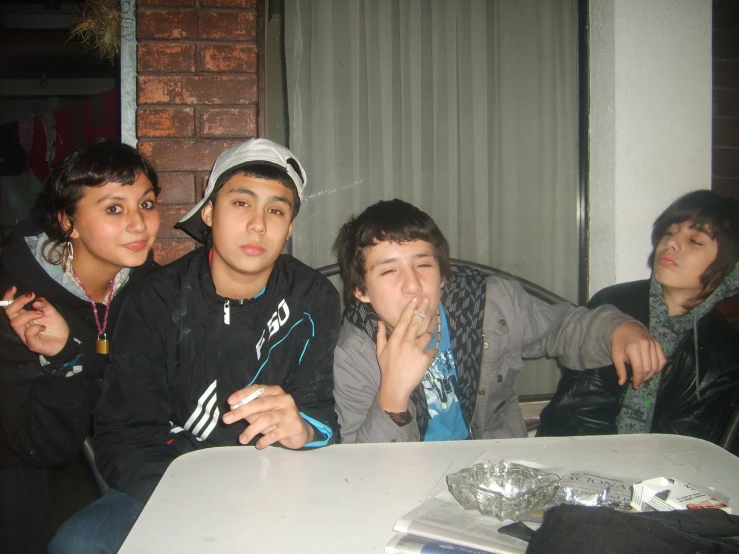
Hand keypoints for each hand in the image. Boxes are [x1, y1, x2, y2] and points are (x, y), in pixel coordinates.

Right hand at [2, 287, 69, 356]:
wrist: (66, 340)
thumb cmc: (56, 326)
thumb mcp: (51, 311)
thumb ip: (44, 304)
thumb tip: (35, 301)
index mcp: (24, 316)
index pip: (10, 306)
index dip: (8, 297)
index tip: (14, 288)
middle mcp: (22, 325)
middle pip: (9, 313)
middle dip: (18, 302)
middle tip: (31, 296)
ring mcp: (25, 335)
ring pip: (15, 322)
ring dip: (29, 314)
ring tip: (41, 313)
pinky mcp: (31, 344)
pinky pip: (27, 333)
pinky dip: (35, 327)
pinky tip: (44, 327)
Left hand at [222, 384, 314, 449]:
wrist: (301, 432)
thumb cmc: (278, 421)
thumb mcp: (264, 414)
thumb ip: (251, 411)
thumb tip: (233, 409)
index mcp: (276, 392)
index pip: (257, 389)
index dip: (242, 395)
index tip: (229, 403)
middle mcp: (284, 399)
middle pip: (260, 403)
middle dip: (241, 411)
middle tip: (226, 420)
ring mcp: (290, 412)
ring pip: (266, 419)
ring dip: (251, 430)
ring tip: (242, 440)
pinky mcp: (293, 426)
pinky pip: (274, 434)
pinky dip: (264, 440)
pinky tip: (258, 445)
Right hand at [376, 296, 436, 412]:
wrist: (395, 387)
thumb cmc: (387, 368)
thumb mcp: (380, 351)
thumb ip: (381, 335)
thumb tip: (380, 322)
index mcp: (395, 339)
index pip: (404, 320)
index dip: (410, 308)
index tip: (415, 298)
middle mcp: (406, 342)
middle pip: (417, 322)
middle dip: (423, 309)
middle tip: (428, 300)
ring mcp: (416, 350)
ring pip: (427, 335)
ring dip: (428, 334)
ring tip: (428, 335)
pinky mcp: (425, 359)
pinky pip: (432, 350)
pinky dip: (430, 352)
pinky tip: (426, 355)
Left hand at [611, 321, 665, 388]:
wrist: (626, 327)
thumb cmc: (619, 342)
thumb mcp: (615, 355)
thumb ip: (620, 369)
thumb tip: (622, 383)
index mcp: (633, 348)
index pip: (639, 369)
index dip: (637, 379)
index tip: (634, 385)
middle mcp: (645, 345)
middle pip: (648, 368)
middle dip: (643, 378)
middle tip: (637, 381)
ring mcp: (654, 344)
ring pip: (656, 366)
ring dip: (651, 375)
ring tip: (643, 377)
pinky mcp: (658, 344)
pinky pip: (662, 360)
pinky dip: (659, 368)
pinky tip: (651, 370)